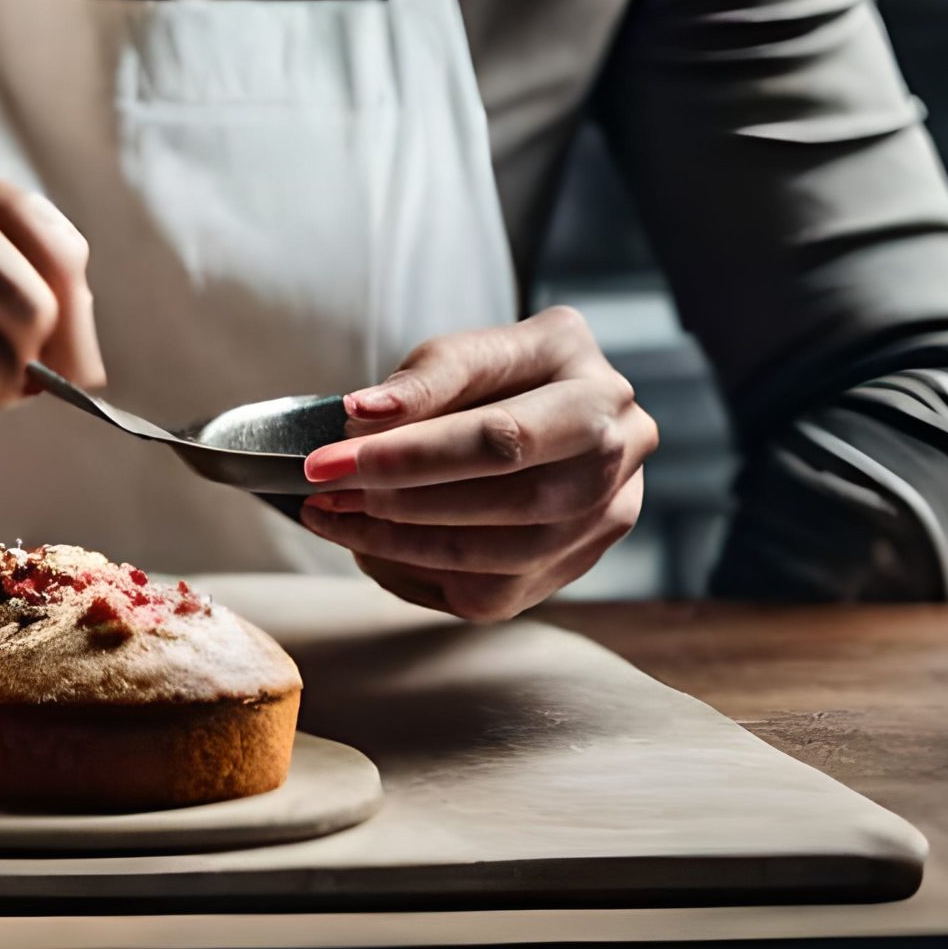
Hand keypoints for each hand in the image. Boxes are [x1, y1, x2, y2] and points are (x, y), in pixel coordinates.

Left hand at [294, 306, 655, 621]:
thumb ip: (422, 381)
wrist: (545, 401)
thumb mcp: (463, 353)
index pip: (502, 438)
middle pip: (512, 504)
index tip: (329, 461)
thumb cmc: (498, 371)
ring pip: (507, 559)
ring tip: (336, 520)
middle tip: (326, 494)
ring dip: (406, 547)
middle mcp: (621, 456)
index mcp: (594, 388)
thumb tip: (363, 415)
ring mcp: (610, 516)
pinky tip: (373, 549)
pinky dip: (427, 576)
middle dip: (403, 504)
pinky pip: (501, 594)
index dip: (411, 456)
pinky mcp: (579, 563)